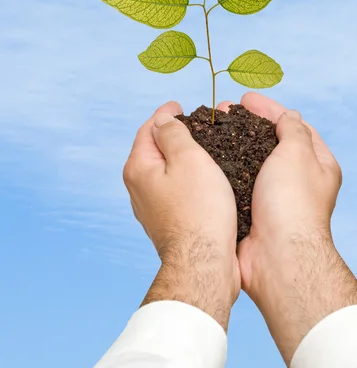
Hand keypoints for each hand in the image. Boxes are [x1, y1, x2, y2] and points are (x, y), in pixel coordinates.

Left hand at [123, 101, 239, 328]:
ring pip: (166, 171)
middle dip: (173, 134)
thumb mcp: (189, 159)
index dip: (165, 114)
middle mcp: (139, 188)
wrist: (204, 262)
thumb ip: (173, 134)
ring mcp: (152, 207)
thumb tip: (162, 120)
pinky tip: (205, 179)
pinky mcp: (169, 221)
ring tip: (204, 148)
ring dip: (182, 157)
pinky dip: (187, 177)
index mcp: (139, 168)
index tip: (180, 105)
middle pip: (155, 150)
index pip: (149, 129)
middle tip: (197, 124)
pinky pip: (176, 189)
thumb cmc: (200, 209)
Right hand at [218, 92, 341, 282]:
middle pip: (271, 143)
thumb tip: (289, 116)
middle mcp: (298, 180)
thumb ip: (292, 130)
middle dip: (247, 124)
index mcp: (318, 164)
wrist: (277, 257)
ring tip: (210, 130)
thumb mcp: (297, 153)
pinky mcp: (253, 211)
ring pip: (251, 162)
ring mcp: (275, 197)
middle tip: (223, 112)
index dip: (270, 109)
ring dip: (232, 144)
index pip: (294, 126)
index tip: (246, 99)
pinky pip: (238, 182)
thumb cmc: (292, 202)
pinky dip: (224, 168)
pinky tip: (207, 158)